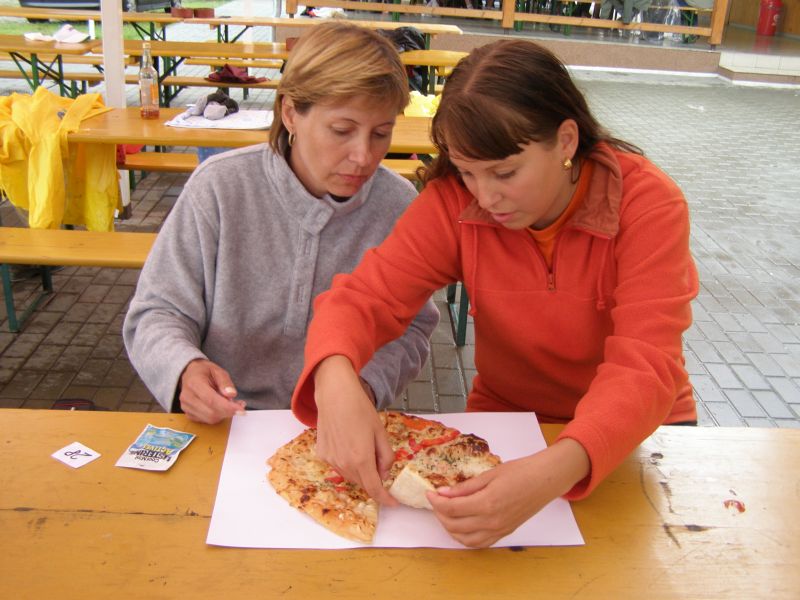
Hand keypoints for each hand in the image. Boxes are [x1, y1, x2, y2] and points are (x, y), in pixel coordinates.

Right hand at [178, 359, 245, 423]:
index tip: (241, 409)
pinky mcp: (189, 414)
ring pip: (210, 418)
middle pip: (211, 412)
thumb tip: (231, 394)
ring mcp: (186, 407)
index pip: (211, 400)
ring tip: (232, 404)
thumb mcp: (218, 370)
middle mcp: (187, 397)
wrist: (190, 375)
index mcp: (194, 383)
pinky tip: (222, 407)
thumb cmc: (204, 372)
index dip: (227, 407)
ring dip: (224, 414)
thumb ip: (225, 382)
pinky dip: (218, 416)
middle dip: (229, 411)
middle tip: (240, 405)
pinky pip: (207, 420)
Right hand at [313, 356, 396, 505]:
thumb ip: (386, 456)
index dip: (385, 499)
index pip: (374, 489)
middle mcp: (344, 464)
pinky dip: (346, 463)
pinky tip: (348, 443)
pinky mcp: (322, 454)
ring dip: (359, 471)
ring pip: (350, 476)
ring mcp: (331, 460)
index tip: (393, 502)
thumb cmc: (361, 410)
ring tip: (362, 448)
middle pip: (362, 483)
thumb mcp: (381, 432)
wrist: (335, 395)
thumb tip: (384, 474)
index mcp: (362, 459)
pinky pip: (338, 466)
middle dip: (373, 479)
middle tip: (378, 461)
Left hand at [426, 438, 589, 547]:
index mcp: (487, 503)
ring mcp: (499, 530)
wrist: (545, 480)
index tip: (430, 493)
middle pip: (454, 525)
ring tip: (446, 514)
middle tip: (436, 501)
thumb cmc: (520, 471)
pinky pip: (480, 543)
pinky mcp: (505, 533)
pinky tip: (462, 526)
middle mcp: (492, 521)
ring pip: (465, 540)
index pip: (451, 509)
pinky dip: (466, 538)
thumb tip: (444, 492)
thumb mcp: (489, 474)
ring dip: (451, 529)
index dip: (436, 501)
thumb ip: (465, 487)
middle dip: (440, 514)